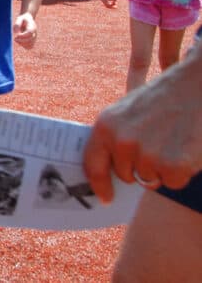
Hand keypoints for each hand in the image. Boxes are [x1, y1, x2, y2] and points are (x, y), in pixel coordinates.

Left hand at [12, 13, 37, 48]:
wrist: (28, 20)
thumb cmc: (22, 19)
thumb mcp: (19, 18)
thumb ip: (17, 24)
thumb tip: (16, 32)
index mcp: (32, 26)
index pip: (29, 33)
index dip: (22, 36)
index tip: (16, 35)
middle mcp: (34, 33)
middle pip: (30, 40)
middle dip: (21, 40)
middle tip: (15, 38)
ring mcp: (34, 38)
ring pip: (30, 45)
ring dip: (22, 44)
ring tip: (17, 40)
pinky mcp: (32, 41)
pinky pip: (30, 47)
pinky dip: (24, 46)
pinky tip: (20, 42)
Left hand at [82, 47, 201, 202]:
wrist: (197, 86)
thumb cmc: (164, 99)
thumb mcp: (128, 112)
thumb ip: (115, 137)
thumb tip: (112, 171)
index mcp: (105, 126)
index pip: (93, 165)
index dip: (99, 185)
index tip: (105, 198)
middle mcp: (122, 142)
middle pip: (127, 176)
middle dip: (142, 167)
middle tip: (159, 143)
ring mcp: (147, 155)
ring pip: (152, 179)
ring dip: (164, 168)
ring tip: (173, 140)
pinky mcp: (173, 165)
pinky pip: (173, 182)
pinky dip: (182, 172)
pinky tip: (186, 148)